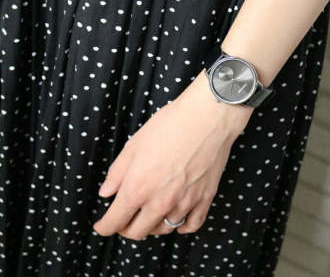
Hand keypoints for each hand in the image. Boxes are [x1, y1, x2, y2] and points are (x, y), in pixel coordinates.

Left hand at [92, 69, 253, 239]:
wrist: (206, 118)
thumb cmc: (170, 126)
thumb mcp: (134, 145)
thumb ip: (117, 173)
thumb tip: (107, 192)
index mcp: (138, 188)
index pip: (116, 221)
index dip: (105, 227)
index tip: (103, 225)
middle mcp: (160, 202)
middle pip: (138, 232)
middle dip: (126, 229)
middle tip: (124, 220)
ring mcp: (184, 203)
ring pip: (164, 229)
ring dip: (153, 226)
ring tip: (149, 215)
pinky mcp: (205, 198)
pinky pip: (192, 225)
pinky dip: (182, 227)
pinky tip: (178, 220)